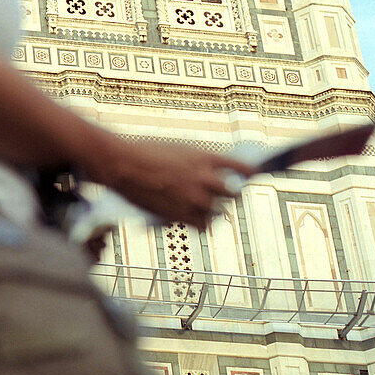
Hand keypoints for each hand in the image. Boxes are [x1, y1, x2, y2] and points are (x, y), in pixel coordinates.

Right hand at [101, 138, 253, 229]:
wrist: (122, 164)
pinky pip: (204, 225)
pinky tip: (197, 218)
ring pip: (220, 212)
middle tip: (229, 195)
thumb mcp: (177, 148)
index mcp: (205, 157)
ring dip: (215, 209)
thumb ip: (197, 162)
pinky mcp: (182, 214)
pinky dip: (202, 223)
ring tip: (207, 207)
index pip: (243, 168)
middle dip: (233, 195)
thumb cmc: (145, 152)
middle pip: (235, 194)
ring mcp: (195, 198)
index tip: (251, 176)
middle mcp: (205, 178)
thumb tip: (212, 174)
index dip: (249, 174)